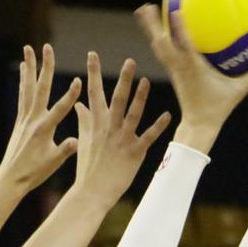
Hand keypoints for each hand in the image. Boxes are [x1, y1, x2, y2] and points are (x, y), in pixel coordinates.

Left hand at [0, 44, 82, 194]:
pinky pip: (22, 95)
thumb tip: (77, 140)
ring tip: (28, 49)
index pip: (60, 108)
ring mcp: (24, 118)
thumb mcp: (53, 162)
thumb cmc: (34, 173)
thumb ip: (65, 149)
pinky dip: (24, 81)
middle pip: (41, 88)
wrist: (10, 179)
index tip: (80, 80)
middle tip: (47, 48)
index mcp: (44, 129)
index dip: (71, 95)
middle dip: (45, 67)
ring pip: (28, 87)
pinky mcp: (20, 120)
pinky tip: (24, 69)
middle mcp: (32, 120)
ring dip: (30, 67)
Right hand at [72, 53, 172, 209]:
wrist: (92, 192)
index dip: (93, 73)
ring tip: (146, 81)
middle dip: (123, 79)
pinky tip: (168, 114)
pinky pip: (148, 136)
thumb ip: (84, 120)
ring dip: (140, 97)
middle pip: (116, 99)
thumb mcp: (84, 140)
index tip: (92, 54)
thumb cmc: (88, 167)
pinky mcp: (134, 153)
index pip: (94, 93)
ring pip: (133, 114)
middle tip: (129, 61)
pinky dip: (158, 126)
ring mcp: (122, 140)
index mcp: (96, 124)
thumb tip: (79, 104)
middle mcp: (109, 128)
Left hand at [134, 3, 247, 152]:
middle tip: (145, 7)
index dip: (179, 29)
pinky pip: (164, 54)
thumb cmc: (217, 109)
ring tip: (145, 12)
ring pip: (159, 47)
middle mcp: (180, 67)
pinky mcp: (173, 74)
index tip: (175, 12)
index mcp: (193, 69)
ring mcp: (174, 70)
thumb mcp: (238, 91)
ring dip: (152, 30)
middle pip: (162, 43)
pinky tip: (158, 31)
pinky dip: (160, 41)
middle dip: (153, 26)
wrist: (198, 126)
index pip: (185, 45)